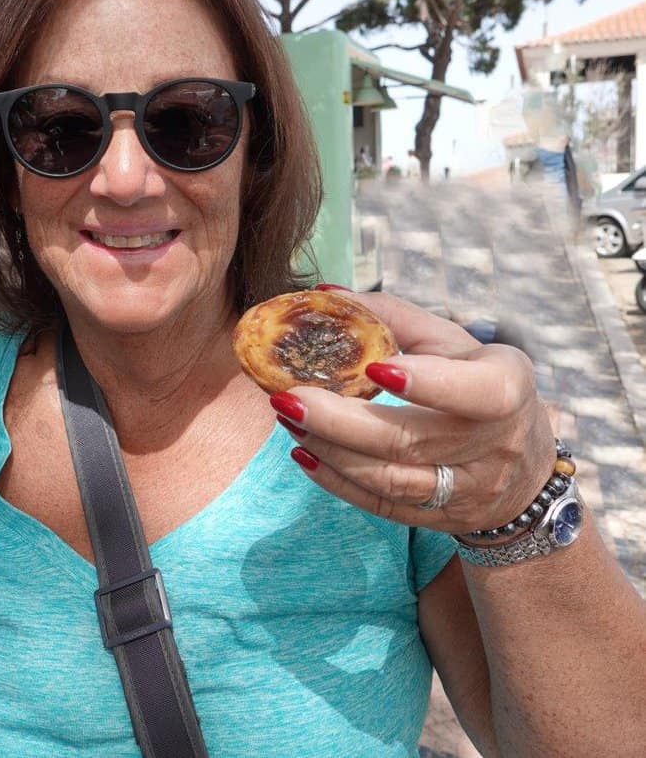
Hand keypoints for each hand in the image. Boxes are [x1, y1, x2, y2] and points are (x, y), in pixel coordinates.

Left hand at [270, 290, 555, 533]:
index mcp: (506, 389)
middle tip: (287, 396)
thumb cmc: (476, 382)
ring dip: (330, 449)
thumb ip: (393, 317)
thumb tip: (325, 295)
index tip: (372, 367)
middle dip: (340, 422)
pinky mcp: (442, 518)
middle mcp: (494, 446)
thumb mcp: (453, 343)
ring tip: (288, 416)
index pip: (476, 392)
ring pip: (390, 479)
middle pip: (410, 441)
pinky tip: (303, 452)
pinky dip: (337, 481)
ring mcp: (468, 490)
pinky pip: (382, 505)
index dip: (427, 383)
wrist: (524, 466)